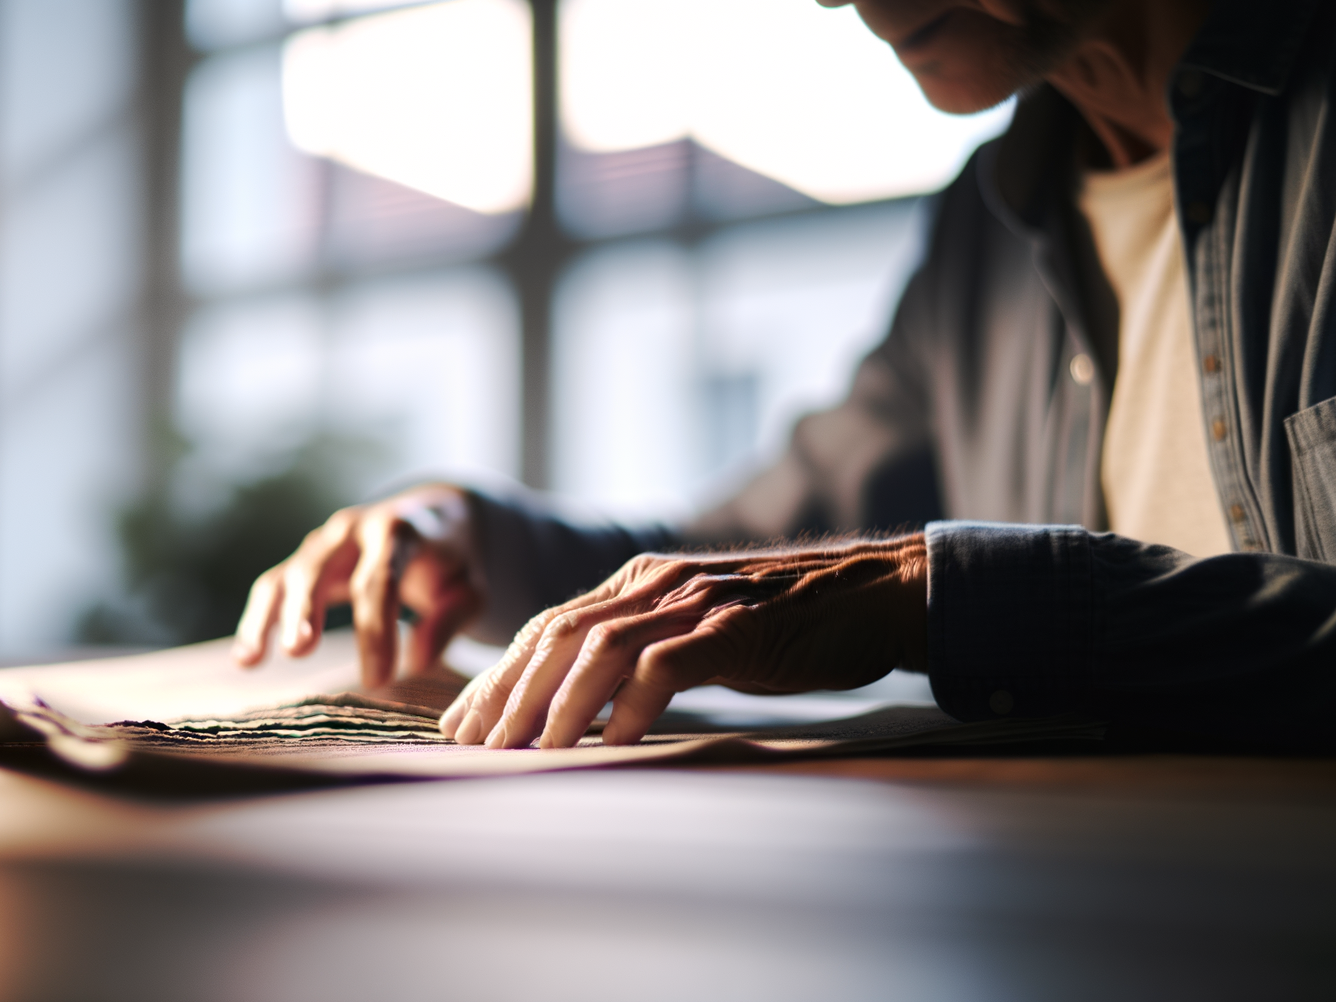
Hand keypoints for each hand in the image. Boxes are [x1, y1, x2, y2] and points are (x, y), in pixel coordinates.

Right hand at [232, 484, 483, 687]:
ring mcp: (323, 543)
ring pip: (288, 576)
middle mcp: (352, 529)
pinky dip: (257, 620)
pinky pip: (273, 586)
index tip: (378, 680)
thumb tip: (417, 662)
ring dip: (269, 618)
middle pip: (320, 569)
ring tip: (254, 659)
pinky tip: (246, 660)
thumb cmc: (453, 561)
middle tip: (300, 651)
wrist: (434, 518)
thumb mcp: (469, 586)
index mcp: (397, 531)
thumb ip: (449, 619)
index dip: (376, 631)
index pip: (379, 580)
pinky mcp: (305, 561)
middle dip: (307, 610)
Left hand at [439, 533, 927, 748]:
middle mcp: (655, 584)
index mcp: (638, 583)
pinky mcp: (738, 628)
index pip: (547, 628)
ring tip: (528, 752)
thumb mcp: (701, 632)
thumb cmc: (788, 625)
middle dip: (509, 694)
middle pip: (558, 635)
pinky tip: (614, 743)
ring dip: (558, 704)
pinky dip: (634, 705)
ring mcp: (696, 602)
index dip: (498, 676)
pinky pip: (669, 665)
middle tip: (474, 748)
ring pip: (601, 648)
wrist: (876, 593)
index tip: (459, 725)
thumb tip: (590, 712)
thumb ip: (646, 654)